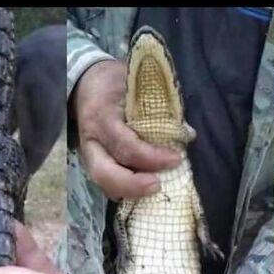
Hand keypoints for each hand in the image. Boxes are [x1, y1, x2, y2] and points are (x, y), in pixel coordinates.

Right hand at [70, 59, 181, 199]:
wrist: (86, 82)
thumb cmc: (117, 82)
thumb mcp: (137, 85)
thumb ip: (160, 106)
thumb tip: (186, 133)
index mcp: (102, 115)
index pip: (124, 144)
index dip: (151, 157)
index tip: (176, 158)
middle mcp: (90, 138)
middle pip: (104, 172)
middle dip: (132, 184)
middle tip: (157, 186)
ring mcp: (87, 152)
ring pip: (101, 182)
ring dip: (128, 192)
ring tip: (153, 190)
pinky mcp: (91, 161)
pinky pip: (105, 182)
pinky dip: (123, 190)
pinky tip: (142, 191)